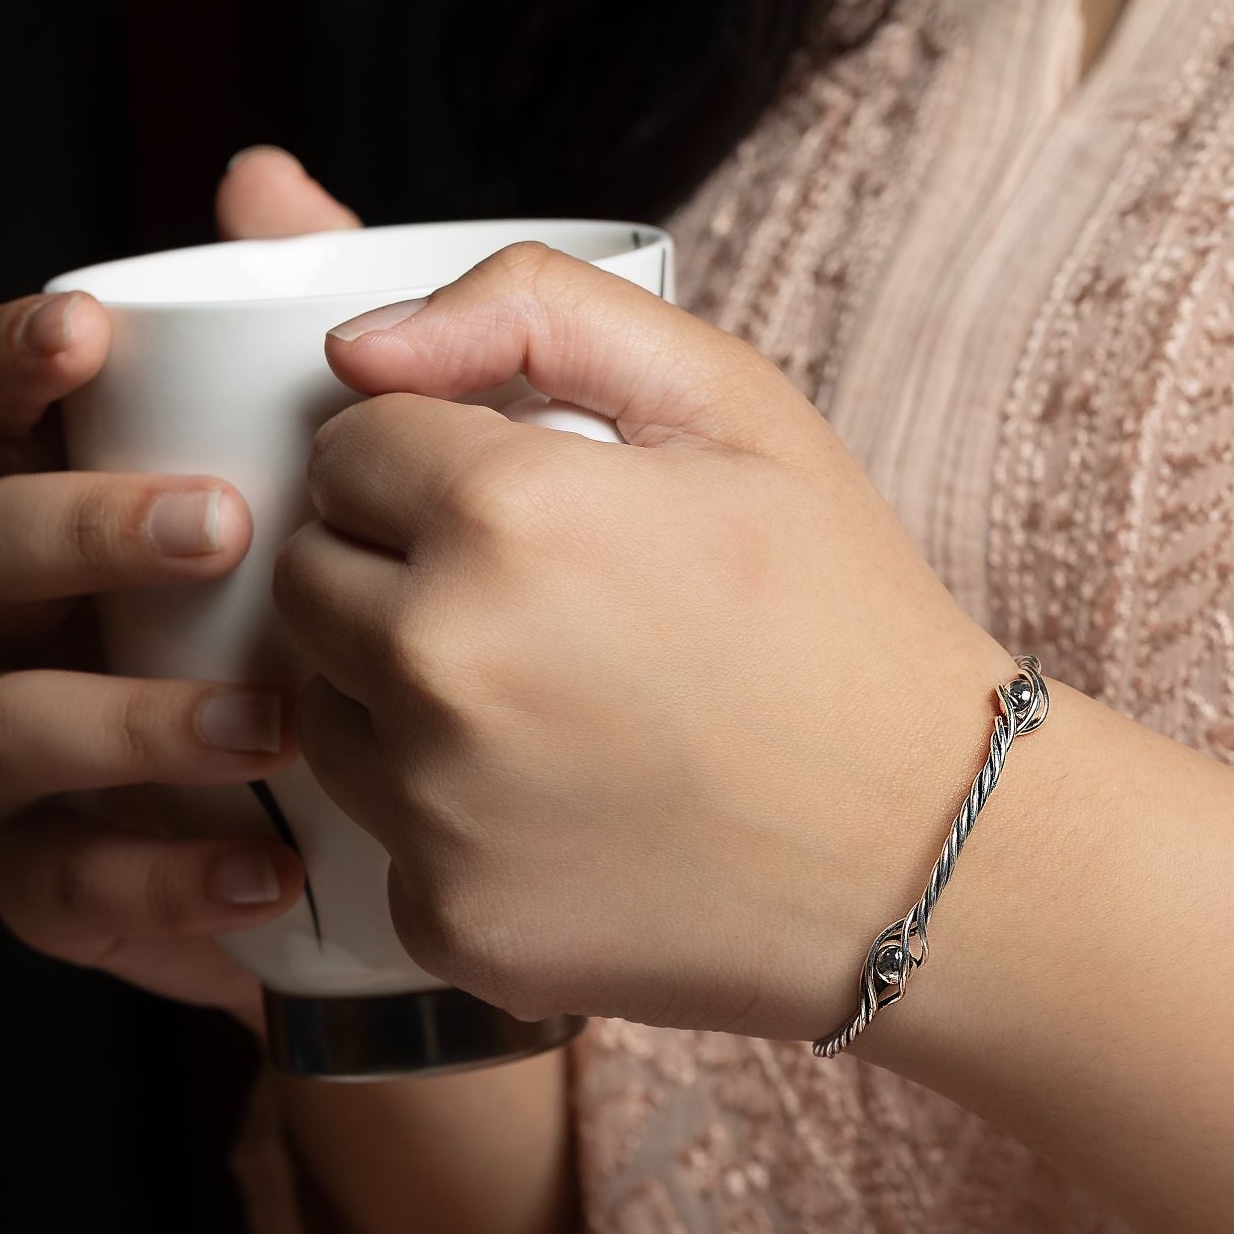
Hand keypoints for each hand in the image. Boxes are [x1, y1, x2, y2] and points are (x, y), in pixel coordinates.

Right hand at [0, 149, 355, 1028]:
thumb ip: (291, 344)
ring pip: (10, 721)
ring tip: (273, 721)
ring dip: (135, 716)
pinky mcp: (60, 883)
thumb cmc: (357, 638)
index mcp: (79, 515)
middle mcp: (32, 627)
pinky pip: (69, 884)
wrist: (393, 839)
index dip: (11, 365)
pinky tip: (273, 867)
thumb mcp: (346, 487)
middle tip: (225, 528)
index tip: (93, 332)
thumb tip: (259, 178)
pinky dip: (166, 878)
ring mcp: (32, 760)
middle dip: (88, 529)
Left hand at [274, 244, 1017, 1038]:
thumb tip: (357, 345)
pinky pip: (385, 843)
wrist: (929, 853)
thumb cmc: (839, 617)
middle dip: (388, 570)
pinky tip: (569, 814)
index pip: (346, 449)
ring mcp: (439, 812)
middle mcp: (443, 665)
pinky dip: (450, 825)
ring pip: (322, 713)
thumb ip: (536, 308)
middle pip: (304, 580)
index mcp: (506, 512)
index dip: (429, 466)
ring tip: (550, 709)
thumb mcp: (733, 404)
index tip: (512, 505)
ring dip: (396, 696)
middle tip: (527, 604)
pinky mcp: (452, 925)